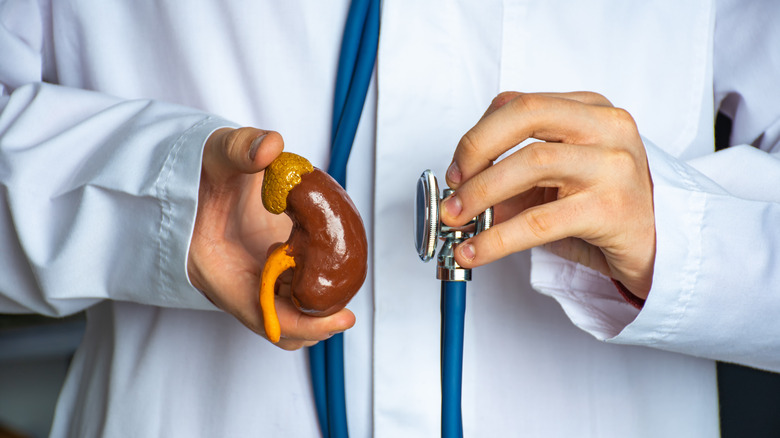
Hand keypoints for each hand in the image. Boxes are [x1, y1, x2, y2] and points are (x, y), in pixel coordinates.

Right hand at [187, 127, 354, 349]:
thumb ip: (241, 147)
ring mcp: (251, 279)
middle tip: (347, 307)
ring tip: (339, 279)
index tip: (342, 317)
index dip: (304, 323)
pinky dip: (315, 284)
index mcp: (216, 269)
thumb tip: (272, 146)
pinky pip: (293, 291)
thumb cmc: (202, 168)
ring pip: (289, 313)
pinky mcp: (266, 269)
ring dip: (317, 306)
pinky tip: (331, 260)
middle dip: (315, 322)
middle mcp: (234, 283)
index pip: (263, 315)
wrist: (196, 171)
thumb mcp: (217, 153)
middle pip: (280, 326)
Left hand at [440, 92, 655, 298]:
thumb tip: (457, 197)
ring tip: (457, 221)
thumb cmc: (604, 208)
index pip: (520, 102)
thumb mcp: (555, 185)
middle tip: (452, 189)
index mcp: (590, 110)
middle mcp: (606, 126)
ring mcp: (613, 164)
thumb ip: (510, 182)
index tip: (456, 169)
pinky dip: (497, 238)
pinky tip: (475, 252)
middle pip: (526, 114)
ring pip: (531, 162)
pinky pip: (540, 220)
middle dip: (476, 149)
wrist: (662, 247)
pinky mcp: (611, 208)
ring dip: (481, 193)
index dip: (478, 134)